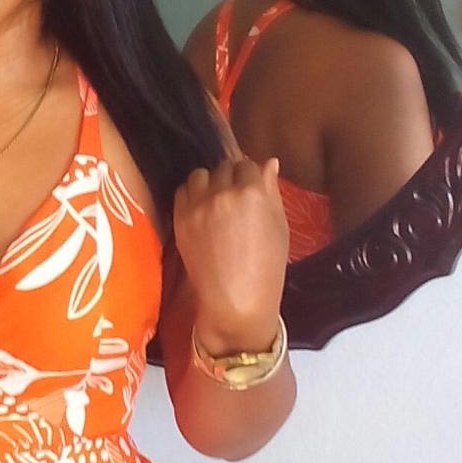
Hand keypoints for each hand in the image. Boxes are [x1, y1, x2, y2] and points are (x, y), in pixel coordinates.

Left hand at [172, 155, 288, 354]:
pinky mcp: (181, 217)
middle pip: (225, 166)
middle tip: (235, 199)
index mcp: (253, 191)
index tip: (251, 189)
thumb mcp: (280, 226)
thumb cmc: (267, 267)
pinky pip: (183, 190)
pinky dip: (192, 194)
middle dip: (231, 178)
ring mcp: (199, 204)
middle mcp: (223, 191)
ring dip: (209, 182)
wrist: (236, 300)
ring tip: (216, 202)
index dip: (251, 177)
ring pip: (201, 174)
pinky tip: (201, 210)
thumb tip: (269, 162)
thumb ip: (272, 191)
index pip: (249, 165)